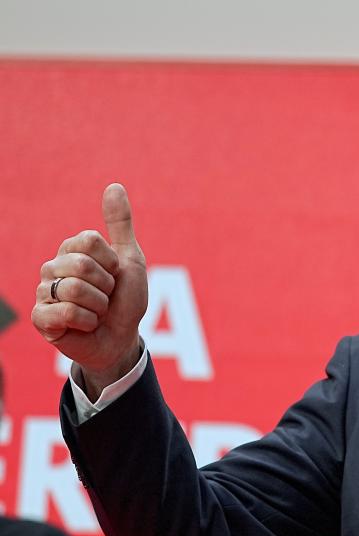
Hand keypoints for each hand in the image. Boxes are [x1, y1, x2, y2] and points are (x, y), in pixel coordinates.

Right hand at [32, 184, 147, 397]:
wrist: (122, 338)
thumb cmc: (125, 300)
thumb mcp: (130, 259)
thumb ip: (120, 224)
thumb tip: (114, 185)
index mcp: (72, 250)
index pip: (91, 241)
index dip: (112, 263)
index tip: (115, 275)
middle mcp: (53, 267)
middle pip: (82, 265)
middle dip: (107, 287)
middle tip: (107, 298)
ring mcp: (44, 292)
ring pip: (75, 289)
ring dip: (99, 306)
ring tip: (97, 312)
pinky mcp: (41, 318)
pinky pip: (64, 312)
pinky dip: (86, 322)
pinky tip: (85, 325)